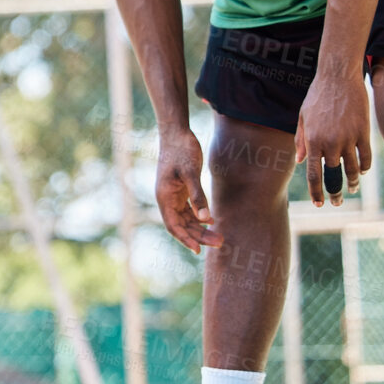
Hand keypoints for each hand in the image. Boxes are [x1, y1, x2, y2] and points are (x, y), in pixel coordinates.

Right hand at [156, 126, 221, 254]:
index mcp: (164, 197)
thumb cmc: (182, 150)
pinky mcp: (181, 190)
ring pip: (187, 219)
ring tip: (219, 238)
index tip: (198, 251)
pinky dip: (200, 217)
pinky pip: (189, 209)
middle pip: (182, 225)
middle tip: (219, 243)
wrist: (177, 133)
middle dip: (199, 236)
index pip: (174, 226)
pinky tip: (212, 220)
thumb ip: (198, 195)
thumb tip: (205, 218)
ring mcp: (173, 195)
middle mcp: (167, 199)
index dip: (185, 239)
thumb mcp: (191, 173)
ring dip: (201, 229)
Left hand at [296, 67, 370, 205]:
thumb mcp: (303, 118)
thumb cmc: (317, 96)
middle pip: (334, 176)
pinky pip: (366, 157)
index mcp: (313, 141)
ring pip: (353, 169)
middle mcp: (331, 143)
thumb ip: (301, 141)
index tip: (319, 203)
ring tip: (351, 189)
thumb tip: (302, 161)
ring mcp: (349, 138)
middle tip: (336, 203)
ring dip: (352, 183)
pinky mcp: (363, 132)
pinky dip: (365, 167)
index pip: (314, 174)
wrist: (338, 77)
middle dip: (335, 193)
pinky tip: (362, 172)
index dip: (316, 192)